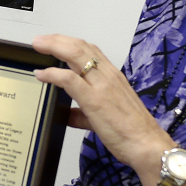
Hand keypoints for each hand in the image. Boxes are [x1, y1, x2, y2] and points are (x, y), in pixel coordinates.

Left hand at [31, 34, 171, 173]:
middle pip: (80, 47)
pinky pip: (69, 79)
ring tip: (38, 46)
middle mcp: (108, 76)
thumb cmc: (131, 132)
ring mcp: (101, 86)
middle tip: (39, 40)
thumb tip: (66, 114)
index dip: (70, 42)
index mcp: (113, 76)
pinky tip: (42, 74)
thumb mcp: (104, 116)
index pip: (90, 50)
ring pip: (75, 55)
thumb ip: (82, 113)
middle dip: (57, 39)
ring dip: (53, 47)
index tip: (53, 41)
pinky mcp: (94, 100)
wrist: (147, 145)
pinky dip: (53, 74)